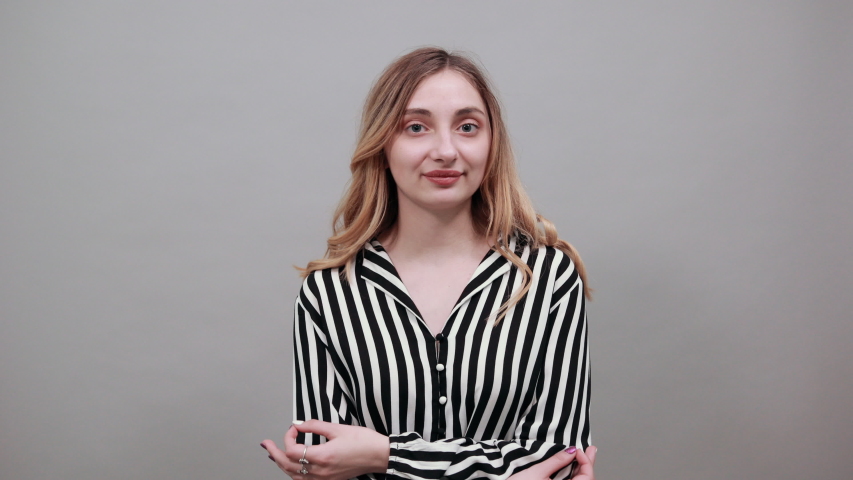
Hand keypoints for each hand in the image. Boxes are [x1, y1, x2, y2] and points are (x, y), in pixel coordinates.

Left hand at [261, 420, 389, 479]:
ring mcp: (324, 478)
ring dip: (281, 464)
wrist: (379, 455)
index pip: (292, 450)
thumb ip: (314, 425)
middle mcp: (320, 471)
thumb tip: (298, 424)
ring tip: (273, 455)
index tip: (294, 428)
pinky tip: (290, 466)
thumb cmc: (363, 442)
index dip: (288, 437)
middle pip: (287, 466)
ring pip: (293, 476)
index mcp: (322, 456)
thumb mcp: (337, 428)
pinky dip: (293, 473)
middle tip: (266, 444)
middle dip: (274, 454)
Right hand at [507, 445, 596, 479]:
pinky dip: (572, 475)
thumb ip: (556, 461)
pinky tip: (572, 466)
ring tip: (584, 455)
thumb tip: (571, 451)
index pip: (586, 477)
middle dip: (587, 464)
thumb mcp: (537, 472)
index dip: (586, 462)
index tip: (578, 449)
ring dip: (580, 469)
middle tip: (591, 449)